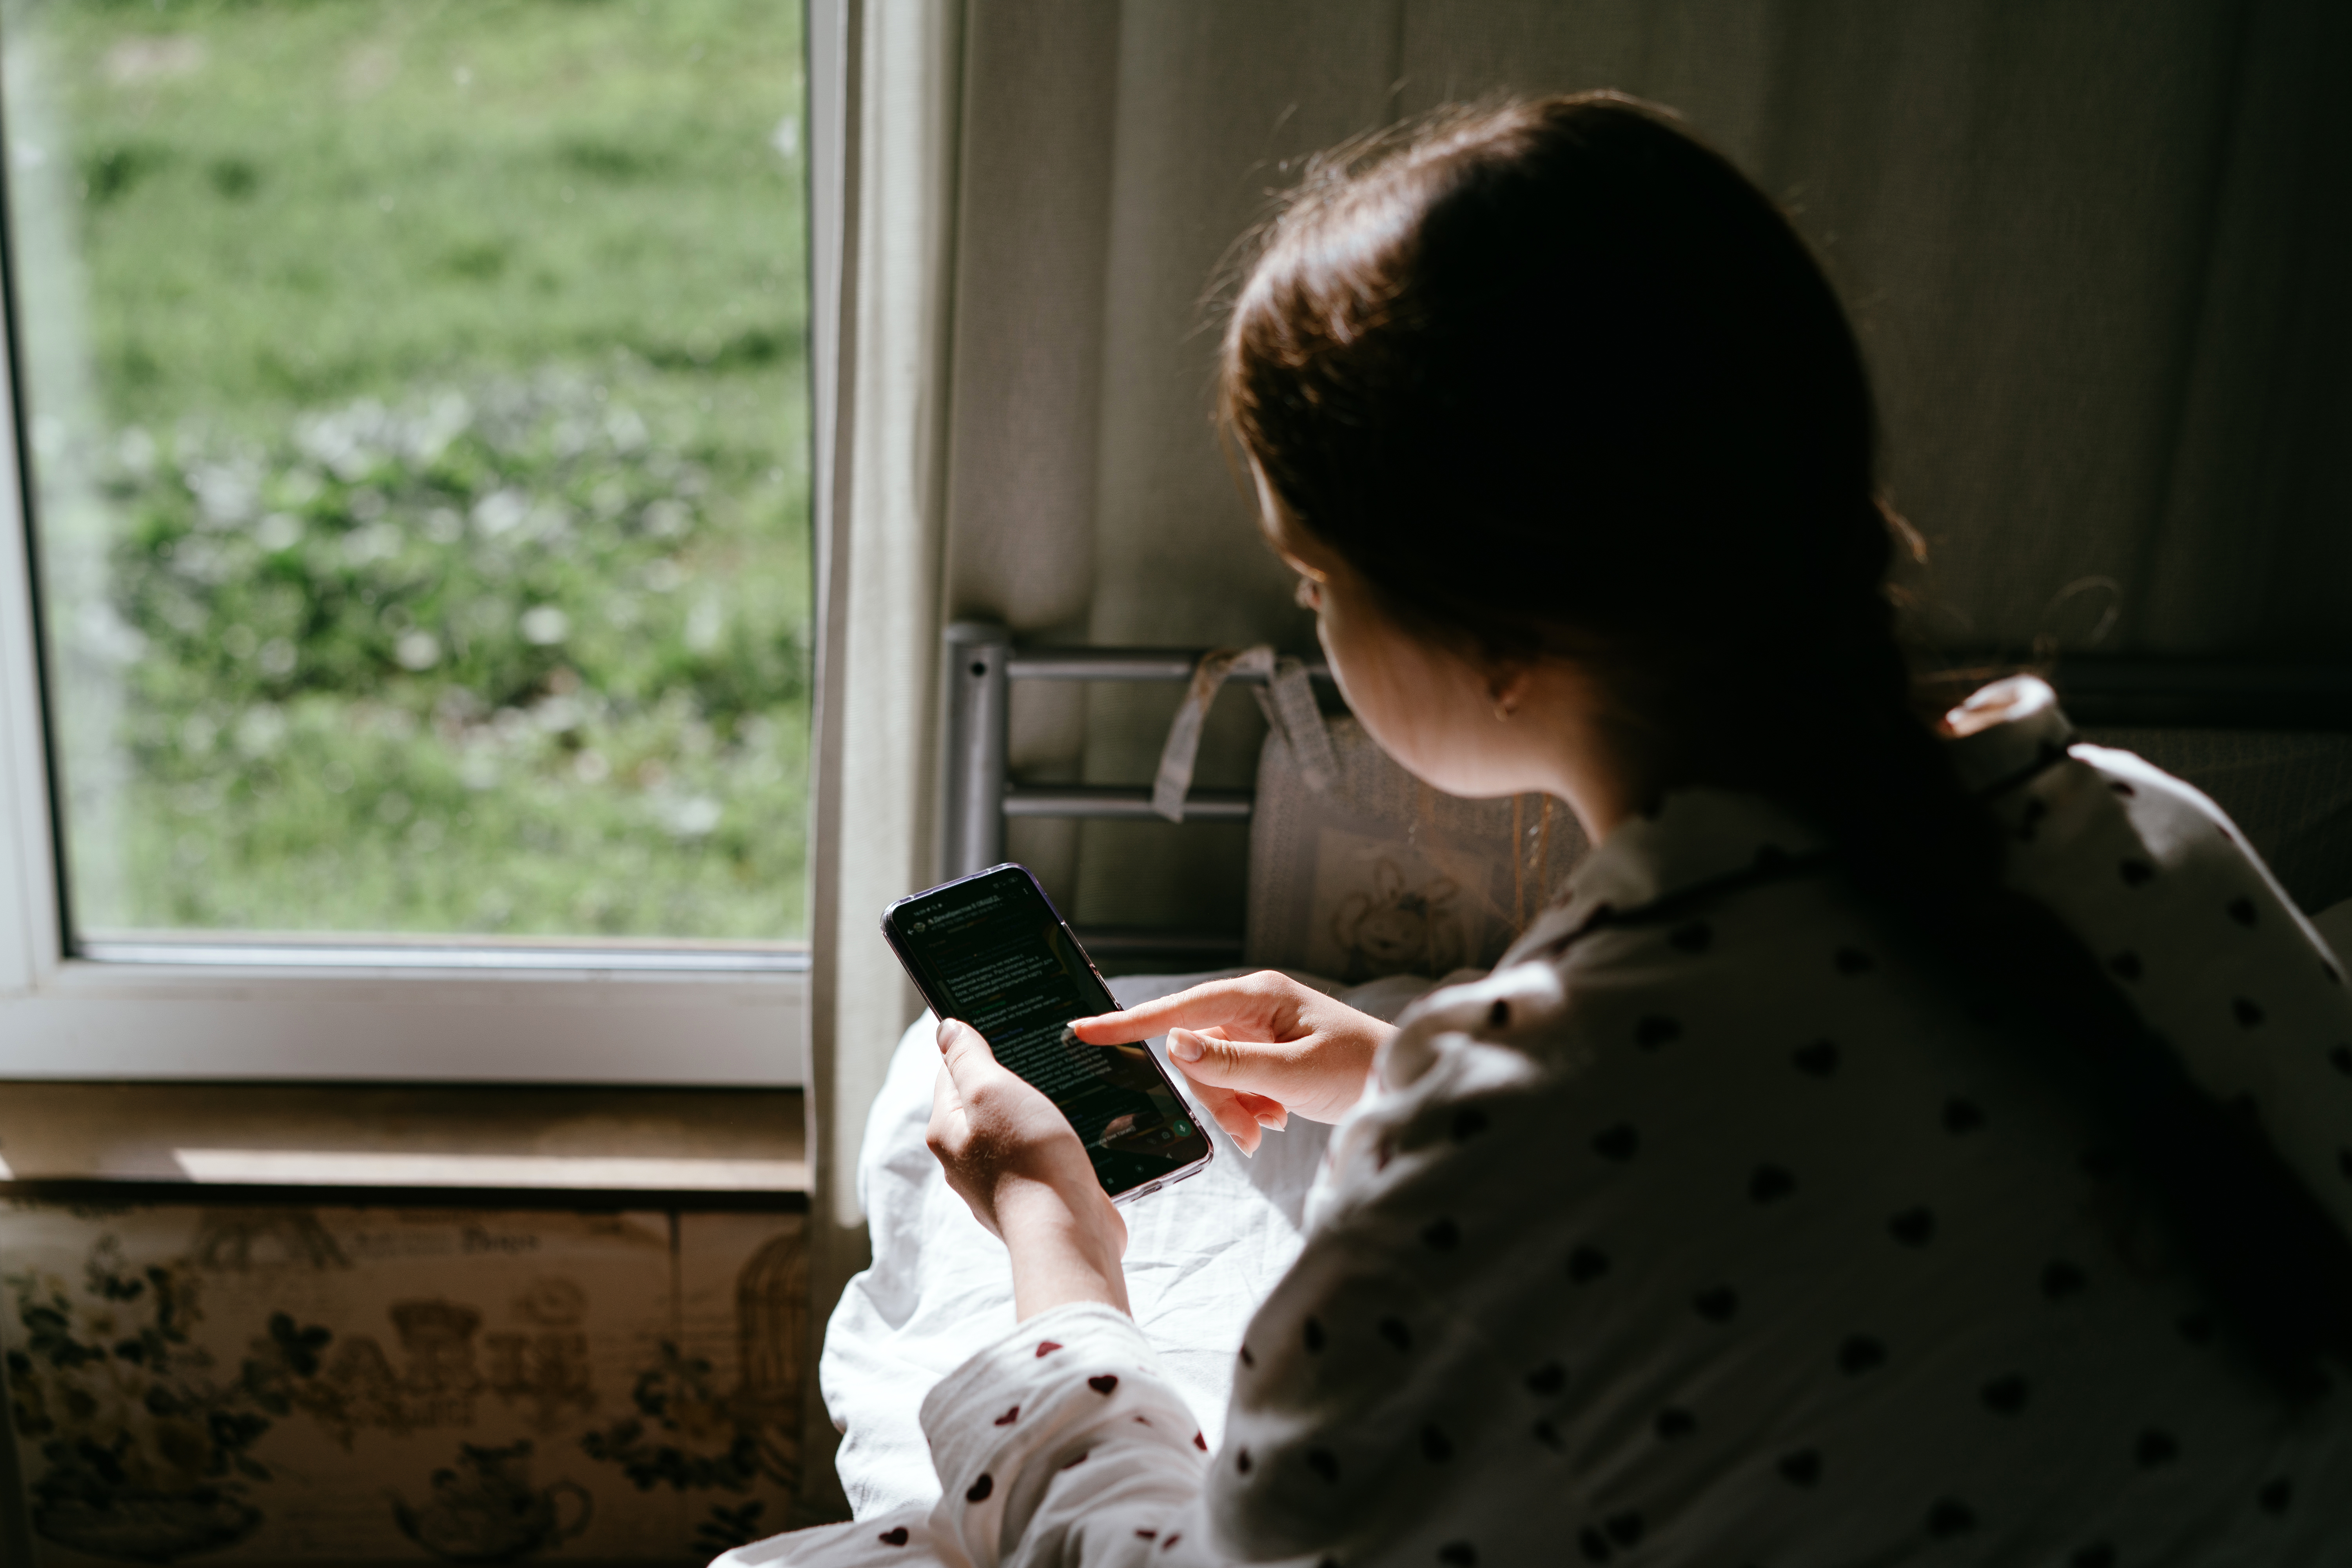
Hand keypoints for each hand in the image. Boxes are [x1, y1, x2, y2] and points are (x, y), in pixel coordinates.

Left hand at [927, 1017, 1129, 1317]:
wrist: (1067, 1232)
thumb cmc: (1028, 1159)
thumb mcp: (991, 1089)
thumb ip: (967, 1056)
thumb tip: (946, 1029)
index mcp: (946, 1131)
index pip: (950, 1072)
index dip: (974, 1046)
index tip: (1006, 1029)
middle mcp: (967, 1160)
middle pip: (982, 1103)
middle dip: (1009, 1081)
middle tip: (1041, 1062)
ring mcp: (1001, 1182)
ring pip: (1015, 1131)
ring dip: (1037, 1114)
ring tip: (1065, 1099)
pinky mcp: (1036, 1196)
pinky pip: (1041, 1158)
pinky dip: (1055, 1145)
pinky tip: (1075, 1137)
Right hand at [1069, 971, 1393, 1154]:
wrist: (1404, 1084)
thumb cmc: (1359, 1068)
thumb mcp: (1293, 1073)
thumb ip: (1231, 1063)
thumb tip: (1175, 1044)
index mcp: (1257, 996)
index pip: (1180, 1008)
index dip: (1130, 1022)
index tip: (1084, 1030)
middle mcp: (1252, 1007)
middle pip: (1194, 1053)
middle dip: (1215, 1097)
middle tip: (1249, 1130)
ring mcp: (1257, 1031)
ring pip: (1211, 1075)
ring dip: (1233, 1108)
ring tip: (1267, 1127)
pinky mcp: (1263, 1054)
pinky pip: (1231, 1084)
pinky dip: (1246, 1108)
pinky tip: (1275, 1119)